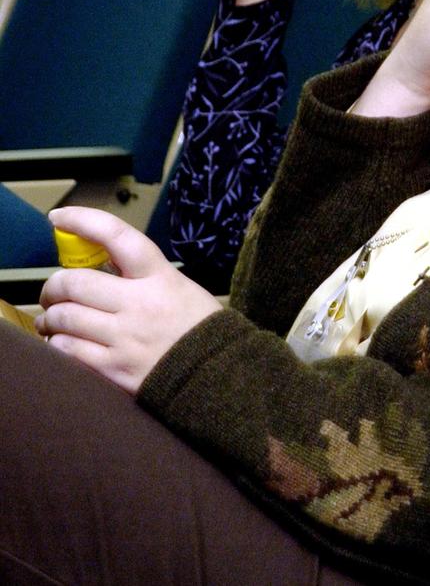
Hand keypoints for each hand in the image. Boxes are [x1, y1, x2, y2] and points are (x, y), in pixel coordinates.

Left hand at [37, 207, 221, 394]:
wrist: (218, 372)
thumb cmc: (196, 327)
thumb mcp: (177, 287)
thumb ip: (140, 275)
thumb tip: (96, 262)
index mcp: (159, 277)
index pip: (117, 237)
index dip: (84, 221)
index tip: (60, 218)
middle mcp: (140, 304)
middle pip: (74, 283)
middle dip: (53, 286)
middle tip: (53, 293)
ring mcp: (125, 338)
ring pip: (64, 318)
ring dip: (50, 318)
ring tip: (53, 321)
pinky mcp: (114, 369)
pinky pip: (67, 350)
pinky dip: (58, 343)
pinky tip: (64, 342)